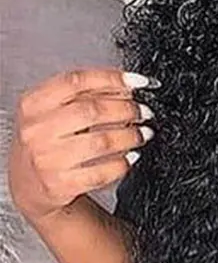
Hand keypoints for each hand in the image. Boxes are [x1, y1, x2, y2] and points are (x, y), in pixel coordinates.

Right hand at [8, 68, 156, 229]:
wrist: (29, 184)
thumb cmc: (48, 141)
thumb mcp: (54, 111)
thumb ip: (86, 94)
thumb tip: (129, 86)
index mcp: (33, 104)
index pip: (76, 81)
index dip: (112, 78)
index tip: (139, 82)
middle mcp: (36, 130)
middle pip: (92, 110)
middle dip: (127, 109)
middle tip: (144, 112)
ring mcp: (46, 159)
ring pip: (102, 141)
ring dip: (131, 135)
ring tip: (143, 133)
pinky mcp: (59, 184)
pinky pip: (102, 172)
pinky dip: (123, 163)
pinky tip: (131, 157)